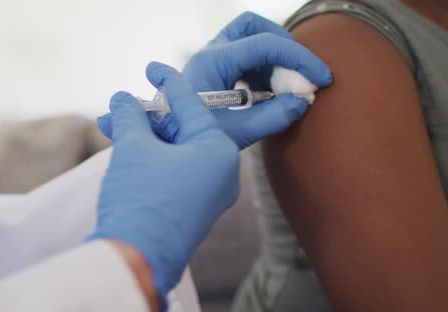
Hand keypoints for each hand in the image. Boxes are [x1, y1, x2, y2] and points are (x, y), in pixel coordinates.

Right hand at [89, 62, 239, 307]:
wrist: (136, 259)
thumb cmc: (141, 197)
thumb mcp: (133, 147)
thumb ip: (130, 115)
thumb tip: (122, 98)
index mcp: (219, 151)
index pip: (192, 104)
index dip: (168, 82)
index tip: (152, 67)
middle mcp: (223, 173)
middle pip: (183, 130)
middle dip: (147, 117)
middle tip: (122, 106)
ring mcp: (210, 195)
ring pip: (175, 153)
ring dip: (144, 140)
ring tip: (113, 129)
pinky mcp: (194, 210)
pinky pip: (175, 173)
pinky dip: (152, 160)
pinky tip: (127, 151)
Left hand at [98, 12, 332, 149]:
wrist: (169, 146)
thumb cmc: (192, 140)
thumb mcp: (235, 134)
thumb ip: (271, 118)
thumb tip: (302, 101)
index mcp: (212, 63)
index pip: (264, 44)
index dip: (299, 58)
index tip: (321, 78)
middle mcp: (211, 54)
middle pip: (253, 26)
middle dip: (283, 44)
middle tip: (300, 74)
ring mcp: (212, 60)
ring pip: (251, 38)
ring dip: (274, 59)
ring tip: (285, 90)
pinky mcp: (216, 71)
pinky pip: (246, 57)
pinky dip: (264, 69)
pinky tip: (269, 95)